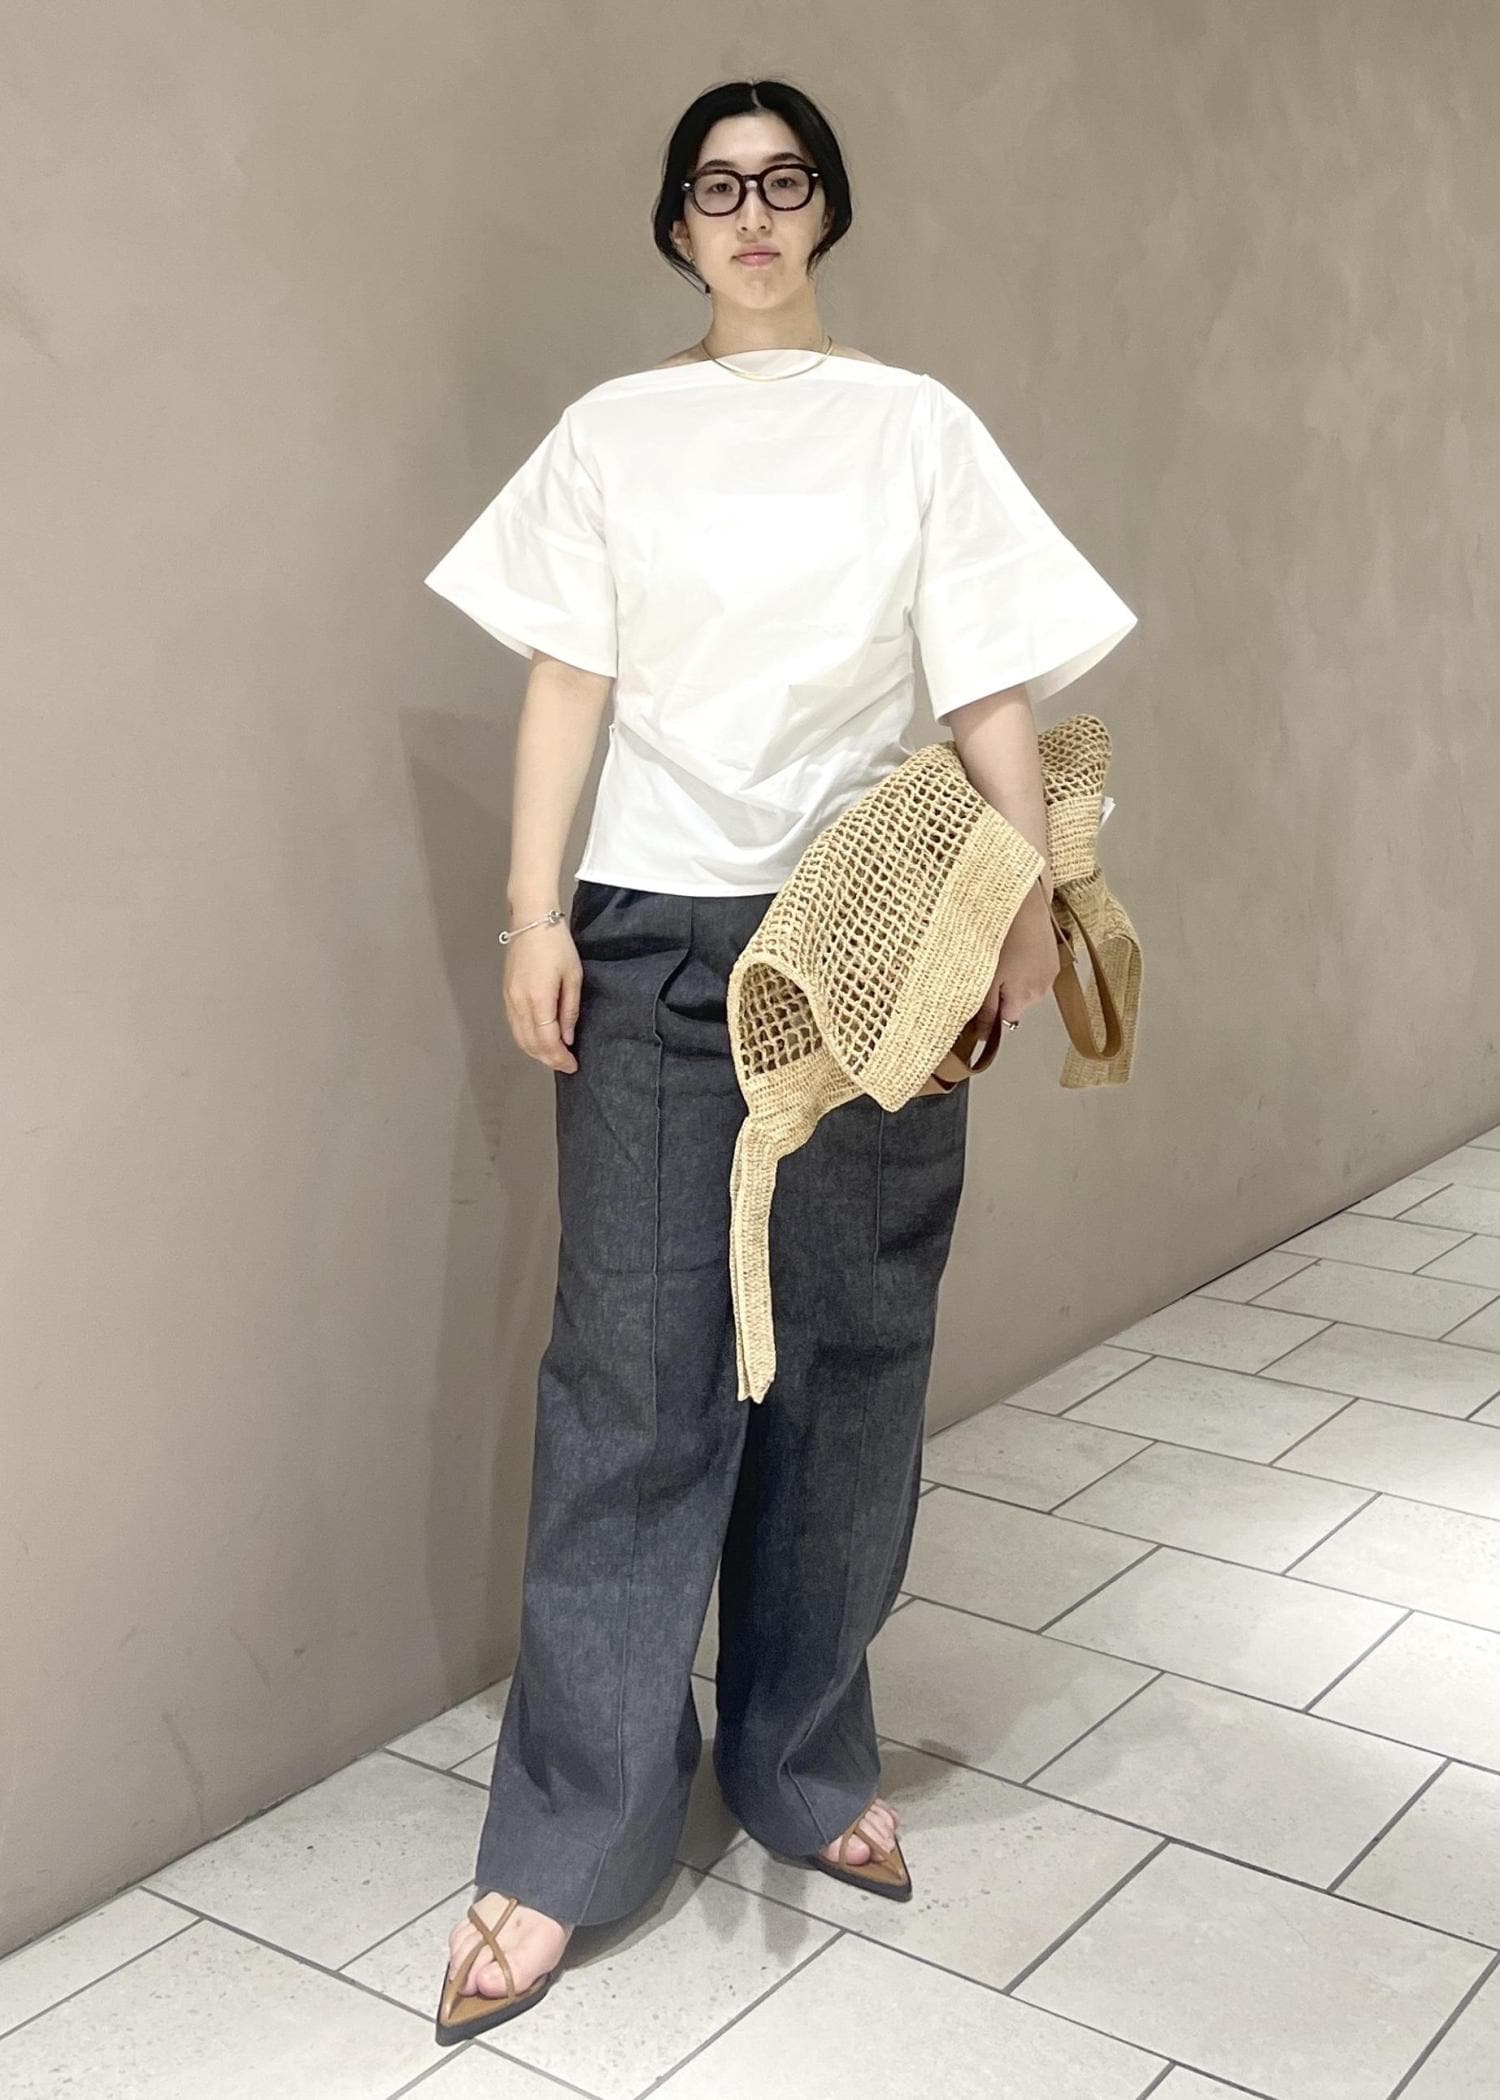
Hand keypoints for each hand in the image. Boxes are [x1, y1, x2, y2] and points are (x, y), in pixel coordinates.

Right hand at [503, 922, 580, 1071]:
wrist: (531, 920)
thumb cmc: (556, 943)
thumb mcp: (573, 977)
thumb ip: (569, 1010)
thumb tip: (567, 1037)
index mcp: (538, 998)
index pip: (547, 1040)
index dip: (559, 1057)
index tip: (572, 1065)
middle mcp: (519, 1002)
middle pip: (531, 1044)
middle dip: (548, 1059)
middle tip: (565, 1065)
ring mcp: (509, 998)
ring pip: (520, 1037)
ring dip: (536, 1052)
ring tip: (554, 1056)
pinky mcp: (506, 994)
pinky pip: (514, 1025)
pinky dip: (526, 1039)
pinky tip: (539, 1040)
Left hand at [973, 884, 1060, 1043]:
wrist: (1024, 902)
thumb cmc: (999, 940)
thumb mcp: (985, 978)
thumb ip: (985, 1010)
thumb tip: (981, 1038)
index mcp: (1023, 999)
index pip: (1005, 1022)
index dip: (988, 1016)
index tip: (974, 1000)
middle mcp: (1041, 992)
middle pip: (1015, 1004)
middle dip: (1000, 995)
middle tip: (985, 970)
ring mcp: (1051, 973)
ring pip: (1025, 987)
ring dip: (1013, 979)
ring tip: (1001, 955)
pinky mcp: (1054, 956)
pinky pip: (1035, 971)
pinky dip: (1024, 965)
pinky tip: (1015, 947)